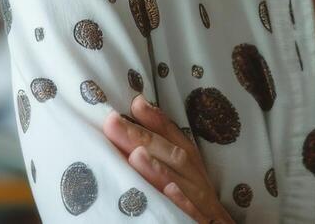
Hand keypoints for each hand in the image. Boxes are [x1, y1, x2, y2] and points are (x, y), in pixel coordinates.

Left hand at [102, 95, 232, 223]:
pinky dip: (182, 202)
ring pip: (179, 183)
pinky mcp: (201, 221)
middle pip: (171, 156)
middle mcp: (195, 179)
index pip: (173, 138)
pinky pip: (192, 213)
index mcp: (190, 164)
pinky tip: (170, 191)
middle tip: (113, 124)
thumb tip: (137, 104)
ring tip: (136, 154)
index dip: (156, 121)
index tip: (135, 104)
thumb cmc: (193, 196)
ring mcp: (199, 202)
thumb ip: (160, 139)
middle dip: (142, 138)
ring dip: (158, 169)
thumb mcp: (180, 167)